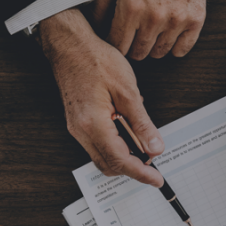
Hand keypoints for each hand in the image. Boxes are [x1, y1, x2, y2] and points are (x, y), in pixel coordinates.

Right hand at [40, 8, 165, 186]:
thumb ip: (141, 123)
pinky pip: (97, 144)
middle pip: (109, 165)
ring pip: (102, 156)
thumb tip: (154, 147)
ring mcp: (77, 128)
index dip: (141, 173)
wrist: (70, 45)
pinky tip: (128, 129)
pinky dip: (115, 145)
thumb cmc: (95, 60)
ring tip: (143, 143)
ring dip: (124, 156)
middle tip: (154, 161)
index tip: (156, 179)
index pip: (120, 160)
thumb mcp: (127, 90)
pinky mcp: (77, 122)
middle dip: (133, 168)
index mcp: (93, 124)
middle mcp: (81, 131)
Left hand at [93, 0, 211, 59]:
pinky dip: (174, 47)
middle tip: (133, 35)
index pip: (117, 45)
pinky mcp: (195, 19)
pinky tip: (169, 35)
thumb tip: (96, 26)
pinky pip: (182, 49)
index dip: (114, 44)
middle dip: (132, 46)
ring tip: (151, 32)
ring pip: (159, 53)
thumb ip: (101, 4)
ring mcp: (176, 20)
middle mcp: (153, 17)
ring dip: (152, 46)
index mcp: (131, 6)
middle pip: (138, 52)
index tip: (116, 39)